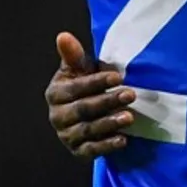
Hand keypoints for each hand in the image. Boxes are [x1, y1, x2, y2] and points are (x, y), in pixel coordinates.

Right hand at [45, 32, 134, 158]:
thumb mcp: (80, 69)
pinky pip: (92, 150)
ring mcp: (66, 135)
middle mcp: (57, 116)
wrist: (87, 112)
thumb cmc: (85, 85)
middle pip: (82, 110)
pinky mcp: (78, 151)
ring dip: (109, 124)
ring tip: (130, 117)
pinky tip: (123, 140)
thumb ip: (73, 55)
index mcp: (55, 93)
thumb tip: (63, 36)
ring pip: (88, 130)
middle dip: (107, 102)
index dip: (96, 82)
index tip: (118, 77)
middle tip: (130, 94)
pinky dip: (107, 146)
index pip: (75, 88)